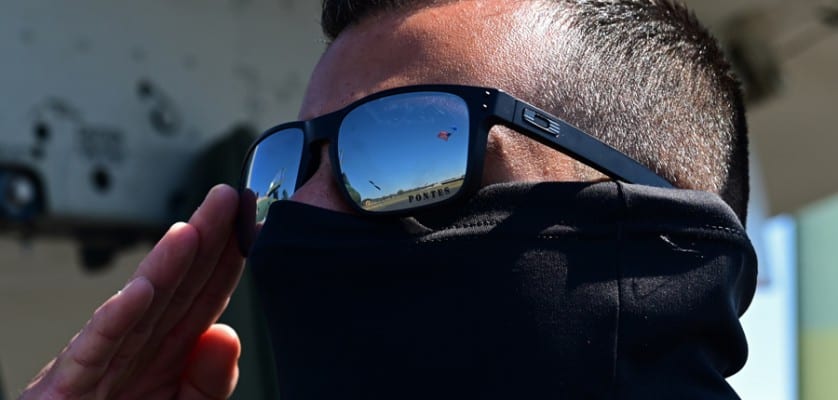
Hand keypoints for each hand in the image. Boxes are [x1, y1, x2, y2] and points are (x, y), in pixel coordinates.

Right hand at [20, 185, 245, 398]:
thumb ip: (208, 381)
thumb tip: (228, 334)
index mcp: (164, 351)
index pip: (203, 297)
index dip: (227, 260)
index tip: (250, 223)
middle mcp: (136, 347)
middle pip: (175, 288)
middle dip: (203, 242)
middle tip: (224, 199)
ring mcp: (103, 363)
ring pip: (138, 308)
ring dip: (164, 268)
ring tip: (191, 231)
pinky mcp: (71, 387)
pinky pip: (96, 350)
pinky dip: (115, 320)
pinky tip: (138, 291)